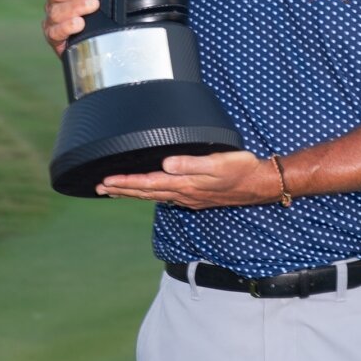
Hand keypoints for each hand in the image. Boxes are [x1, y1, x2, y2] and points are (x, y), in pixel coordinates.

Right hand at [43, 0, 102, 55]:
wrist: (90, 47)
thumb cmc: (97, 19)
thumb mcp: (102, 1)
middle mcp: (55, 1)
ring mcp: (52, 19)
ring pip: (57, 10)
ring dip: (76, 6)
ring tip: (93, 5)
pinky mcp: (53, 37)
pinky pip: (55, 31)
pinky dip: (67, 26)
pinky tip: (79, 24)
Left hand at [97, 151, 277, 208]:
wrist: (260, 184)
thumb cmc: (241, 169)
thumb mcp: (218, 163)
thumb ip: (191, 163)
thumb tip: (166, 164)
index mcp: (186, 184)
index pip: (148, 183)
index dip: (126, 182)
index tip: (106, 180)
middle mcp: (184, 193)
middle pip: (146, 193)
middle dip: (122, 189)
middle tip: (99, 187)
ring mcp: (189, 197)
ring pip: (153, 196)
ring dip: (132, 193)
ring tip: (113, 191)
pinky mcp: (195, 196)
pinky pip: (164, 196)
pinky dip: (149, 194)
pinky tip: (145, 192)